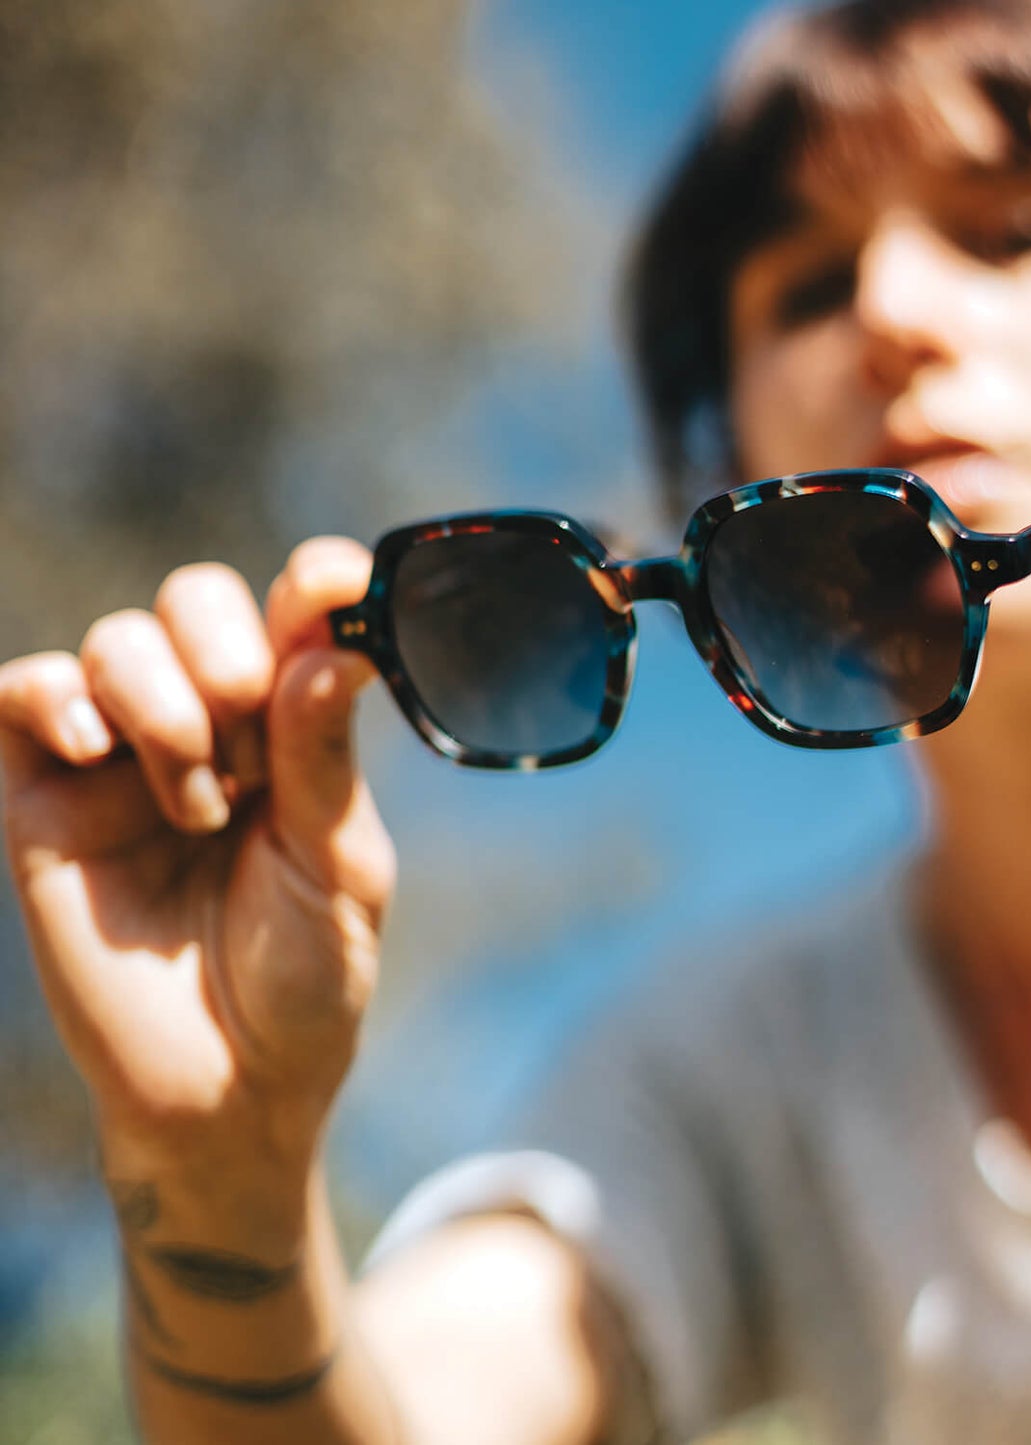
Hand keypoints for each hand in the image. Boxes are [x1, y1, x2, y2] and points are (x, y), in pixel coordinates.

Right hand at [0, 540, 394, 1227]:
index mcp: (296, 734)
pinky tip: (92, 746)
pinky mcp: (44, 803)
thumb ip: (324, 760)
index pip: (297, 617)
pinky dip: (52, 693)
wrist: (229, 1088)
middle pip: (196, 602)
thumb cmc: (306, 979)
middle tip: (246, 725)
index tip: (339, 586)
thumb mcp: (337, 868)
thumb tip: (336, 646)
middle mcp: (211, 731)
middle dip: (223, 646)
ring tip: (195, 806)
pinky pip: (23, 697)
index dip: (316, 583)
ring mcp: (123, 763)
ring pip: (118, 641)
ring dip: (159, 701)